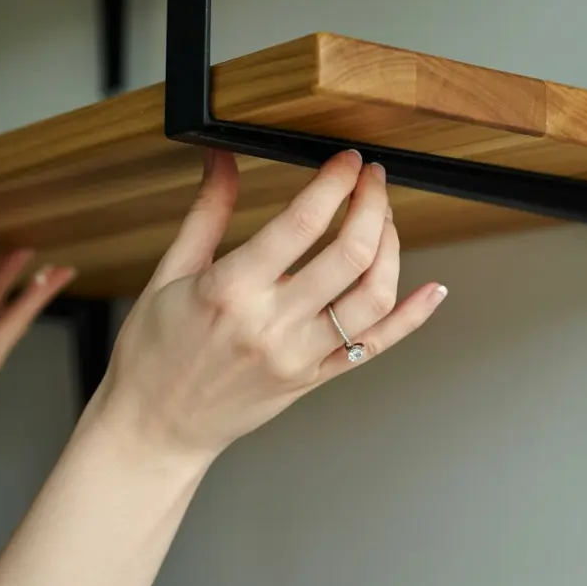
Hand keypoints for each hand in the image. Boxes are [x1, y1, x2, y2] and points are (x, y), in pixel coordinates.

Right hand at [98, 149, 446, 460]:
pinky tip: (433, 290)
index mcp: (230, 290)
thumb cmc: (153, 353)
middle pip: (350, 255)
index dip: (334, 183)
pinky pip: (375, 347)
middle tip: (372, 180)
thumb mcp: (169, 273)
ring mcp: (299, 356)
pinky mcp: (313, 378)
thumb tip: (222, 158)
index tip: (347, 161)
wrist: (154, 427)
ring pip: (372, 299)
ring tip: (385, 221)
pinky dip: (412, 318)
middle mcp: (272, 324)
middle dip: (372, 205)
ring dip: (391, 249)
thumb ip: (206, 212)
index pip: (302, 223)